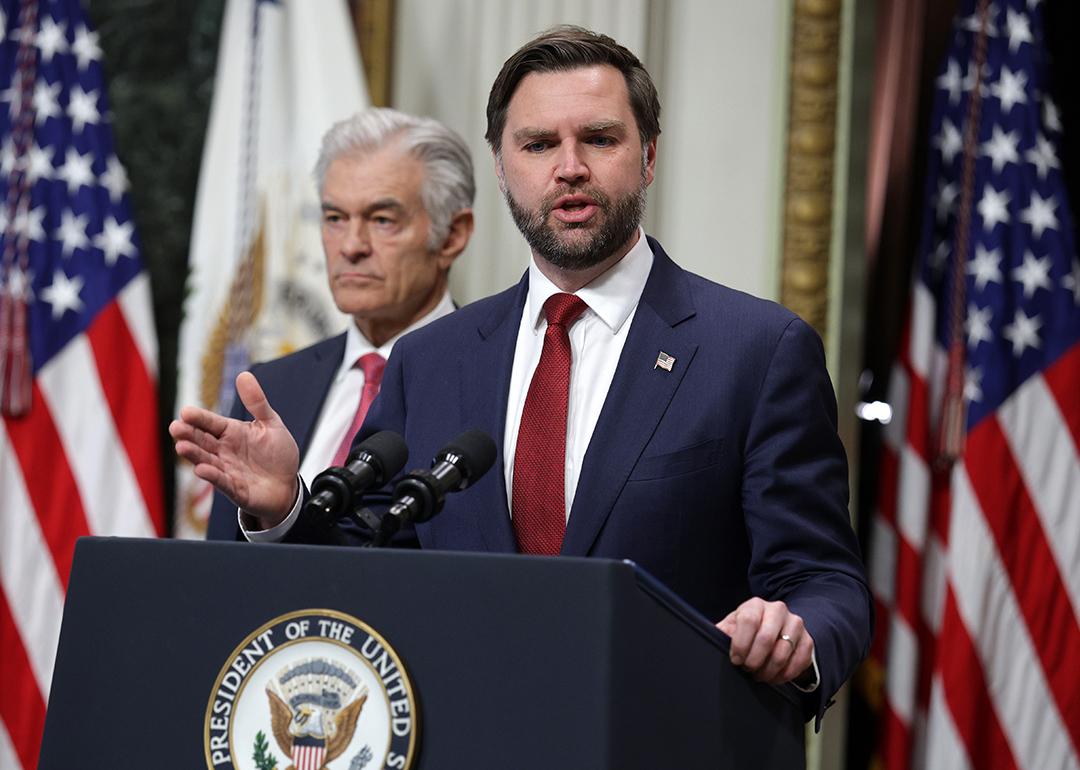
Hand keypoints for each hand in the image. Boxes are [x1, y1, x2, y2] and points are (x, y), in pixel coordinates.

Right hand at [169, 372, 299, 527]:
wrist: (288, 485)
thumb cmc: (277, 454)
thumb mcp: (271, 424)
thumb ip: (257, 402)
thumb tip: (244, 375)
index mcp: (231, 433)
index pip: (211, 423)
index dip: (199, 418)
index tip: (186, 412)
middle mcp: (224, 451)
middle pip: (202, 441)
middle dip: (188, 435)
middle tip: (175, 427)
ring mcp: (227, 471)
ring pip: (206, 461)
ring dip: (194, 455)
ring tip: (182, 447)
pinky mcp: (235, 490)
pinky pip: (222, 482)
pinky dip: (212, 476)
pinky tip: (202, 469)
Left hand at [716, 597, 813, 684]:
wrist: (776, 629)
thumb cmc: (748, 630)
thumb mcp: (733, 627)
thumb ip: (723, 632)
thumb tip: (712, 638)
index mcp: (755, 605)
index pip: (748, 620)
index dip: (740, 643)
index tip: (735, 659)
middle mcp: (777, 610)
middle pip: (766, 638)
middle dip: (754, 660)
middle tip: (748, 669)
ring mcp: (795, 624)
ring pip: (782, 652)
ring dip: (768, 670)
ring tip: (759, 675)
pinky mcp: (808, 640)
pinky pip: (798, 662)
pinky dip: (784, 675)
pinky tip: (774, 677)